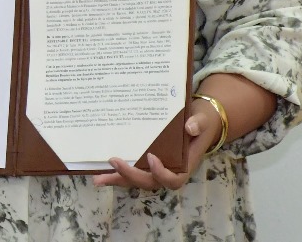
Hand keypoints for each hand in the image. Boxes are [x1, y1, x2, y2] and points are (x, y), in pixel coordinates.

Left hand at [91, 105, 220, 190]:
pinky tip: (98, 172)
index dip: (161, 173)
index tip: (151, 157)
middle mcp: (168, 170)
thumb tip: (190, 127)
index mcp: (184, 165)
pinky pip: (131, 170)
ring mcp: (155, 168)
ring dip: (117, 179)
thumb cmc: (201, 121)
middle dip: (131, 175)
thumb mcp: (203, 119)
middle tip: (114, 161)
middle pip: (149, 182)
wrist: (198, 120)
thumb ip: (199, 123)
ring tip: (98, 178)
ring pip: (136, 179)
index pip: (174, 179)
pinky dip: (116, 173)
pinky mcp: (145, 162)